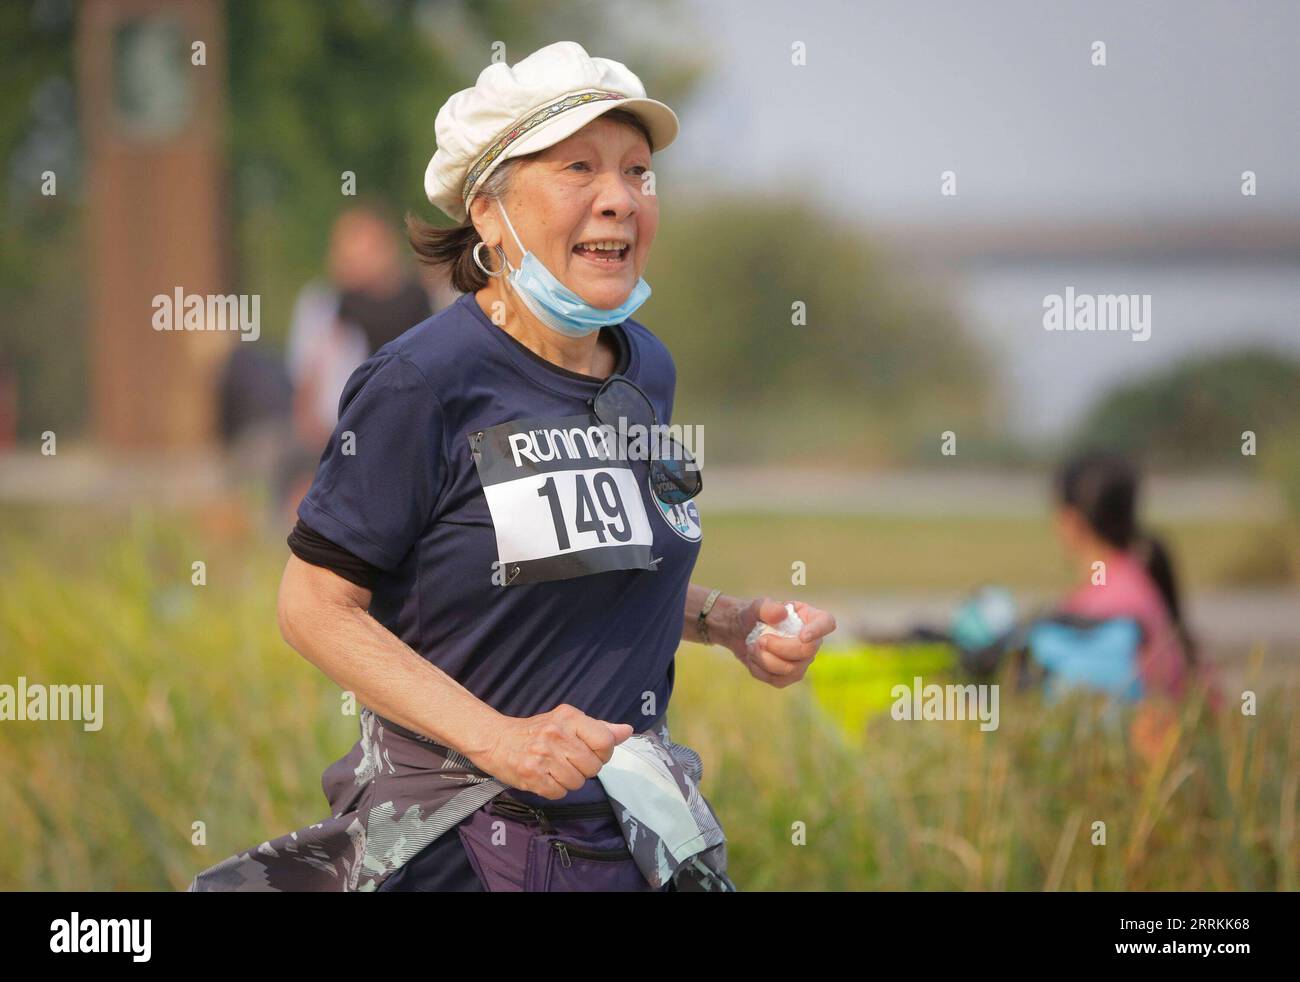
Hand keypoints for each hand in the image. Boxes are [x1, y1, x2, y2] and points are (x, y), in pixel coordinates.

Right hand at [466, 704, 633, 799]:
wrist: (497, 740)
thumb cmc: (537, 731)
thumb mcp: (568, 722)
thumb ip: (599, 728)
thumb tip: (627, 731)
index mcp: (569, 717)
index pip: (605, 741)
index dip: (603, 753)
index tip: (591, 752)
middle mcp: (557, 735)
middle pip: (593, 766)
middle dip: (585, 769)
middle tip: (569, 761)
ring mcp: (543, 756)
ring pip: (577, 782)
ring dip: (569, 780)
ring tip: (555, 768)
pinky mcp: (531, 776)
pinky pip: (559, 793)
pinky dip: (555, 789)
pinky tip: (545, 777)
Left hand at [724, 598, 836, 688]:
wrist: (739, 634)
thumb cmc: (752, 616)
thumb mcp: (753, 607)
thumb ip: (765, 607)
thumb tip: (781, 614)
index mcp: (808, 617)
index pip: (826, 622)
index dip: (819, 630)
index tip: (803, 636)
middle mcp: (811, 640)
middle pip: (808, 651)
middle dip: (780, 648)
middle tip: (760, 640)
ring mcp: (802, 660)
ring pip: (792, 670)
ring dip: (766, 659)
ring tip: (753, 646)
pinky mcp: (790, 676)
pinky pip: (779, 680)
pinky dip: (760, 670)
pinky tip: (754, 658)